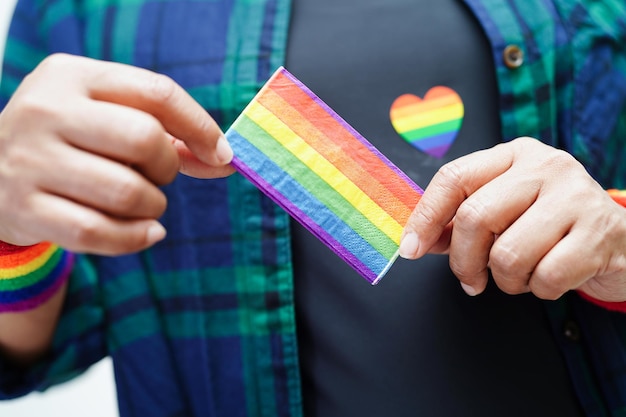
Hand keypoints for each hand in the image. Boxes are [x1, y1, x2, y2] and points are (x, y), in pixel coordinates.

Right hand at [0, 54, 234, 254]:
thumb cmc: (73, 142)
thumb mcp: (108, 118)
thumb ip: (168, 134)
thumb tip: (225, 160)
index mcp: (72, 76)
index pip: (157, 92)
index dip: (200, 126)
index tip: (221, 154)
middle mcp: (45, 110)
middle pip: (144, 138)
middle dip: (167, 166)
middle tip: (158, 176)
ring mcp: (28, 161)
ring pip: (126, 191)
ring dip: (153, 206)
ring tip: (144, 203)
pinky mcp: (23, 209)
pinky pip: (97, 232)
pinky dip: (135, 238)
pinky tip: (147, 232)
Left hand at [399, 137, 625, 301]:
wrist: (622, 242)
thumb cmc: (551, 227)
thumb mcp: (507, 211)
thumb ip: (463, 221)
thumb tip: (420, 240)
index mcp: (514, 154)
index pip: (454, 177)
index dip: (426, 217)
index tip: (411, 249)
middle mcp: (546, 166)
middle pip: (474, 217)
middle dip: (463, 261)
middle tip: (471, 280)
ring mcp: (576, 195)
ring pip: (507, 253)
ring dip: (506, 280)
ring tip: (521, 274)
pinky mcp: (601, 231)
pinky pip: (545, 276)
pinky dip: (539, 289)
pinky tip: (551, 278)